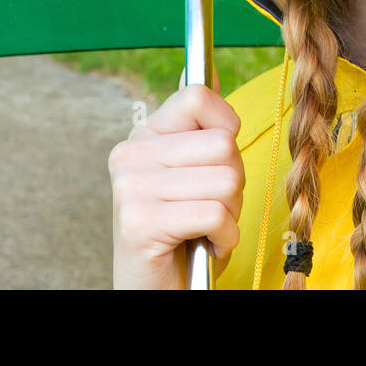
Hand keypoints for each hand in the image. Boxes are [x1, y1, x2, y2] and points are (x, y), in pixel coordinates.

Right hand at [109, 84, 243, 288]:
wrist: (157, 287)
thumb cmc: (186, 229)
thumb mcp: (196, 171)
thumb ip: (202, 128)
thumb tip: (212, 77)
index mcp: (145, 134)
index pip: (199, 96)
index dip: (226, 129)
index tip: (215, 161)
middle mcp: (131, 153)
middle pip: (223, 144)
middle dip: (233, 182)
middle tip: (210, 207)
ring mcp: (131, 187)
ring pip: (226, 180)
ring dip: (230, 214)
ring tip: (205, 227)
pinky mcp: (139, 222)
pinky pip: (215, 214)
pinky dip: (224, 238)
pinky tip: (202, 245)